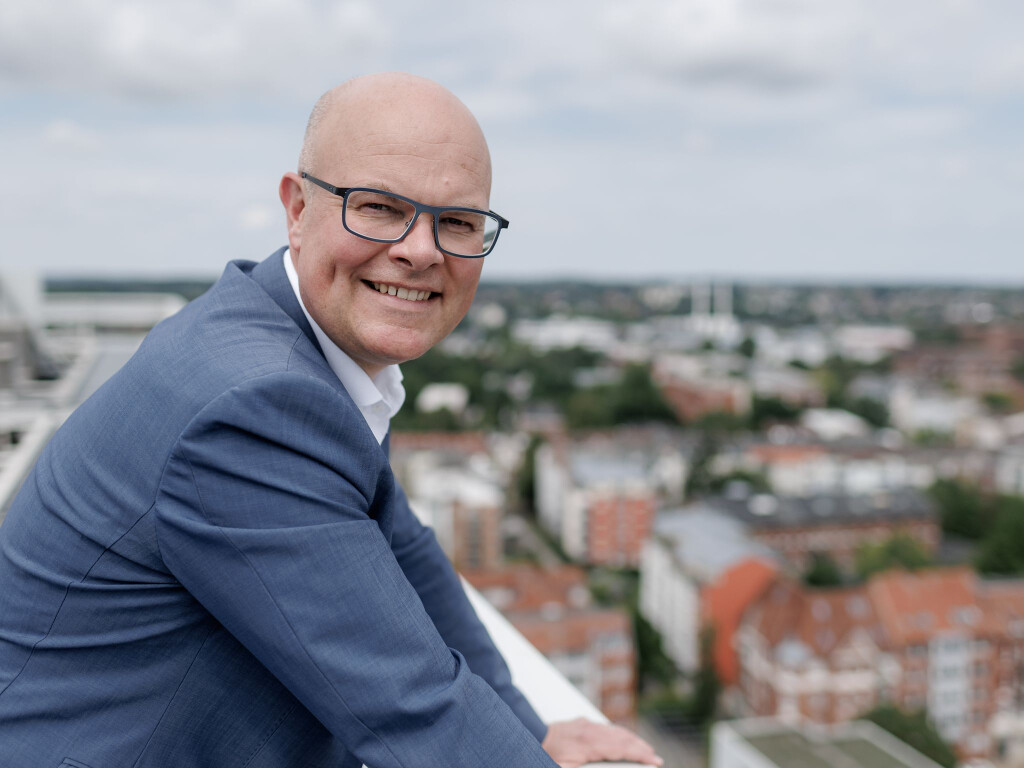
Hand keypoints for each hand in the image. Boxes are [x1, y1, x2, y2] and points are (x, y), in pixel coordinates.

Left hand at [541, 718, 663, 767]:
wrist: (530, 736)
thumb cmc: (546, 757)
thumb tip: (609, 764)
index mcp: (589, 744)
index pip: (622, 749)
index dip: (640, 755)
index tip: (655, 761)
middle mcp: (590, 730)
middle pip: (623, 738)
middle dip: (641, 748)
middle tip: (656, 758)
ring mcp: (586, 725)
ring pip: (616, 731)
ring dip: (633, 740)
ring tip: (646, 750)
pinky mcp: (582, 723)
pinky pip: (607, 728)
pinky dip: (620, 734)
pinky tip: (625, 740)